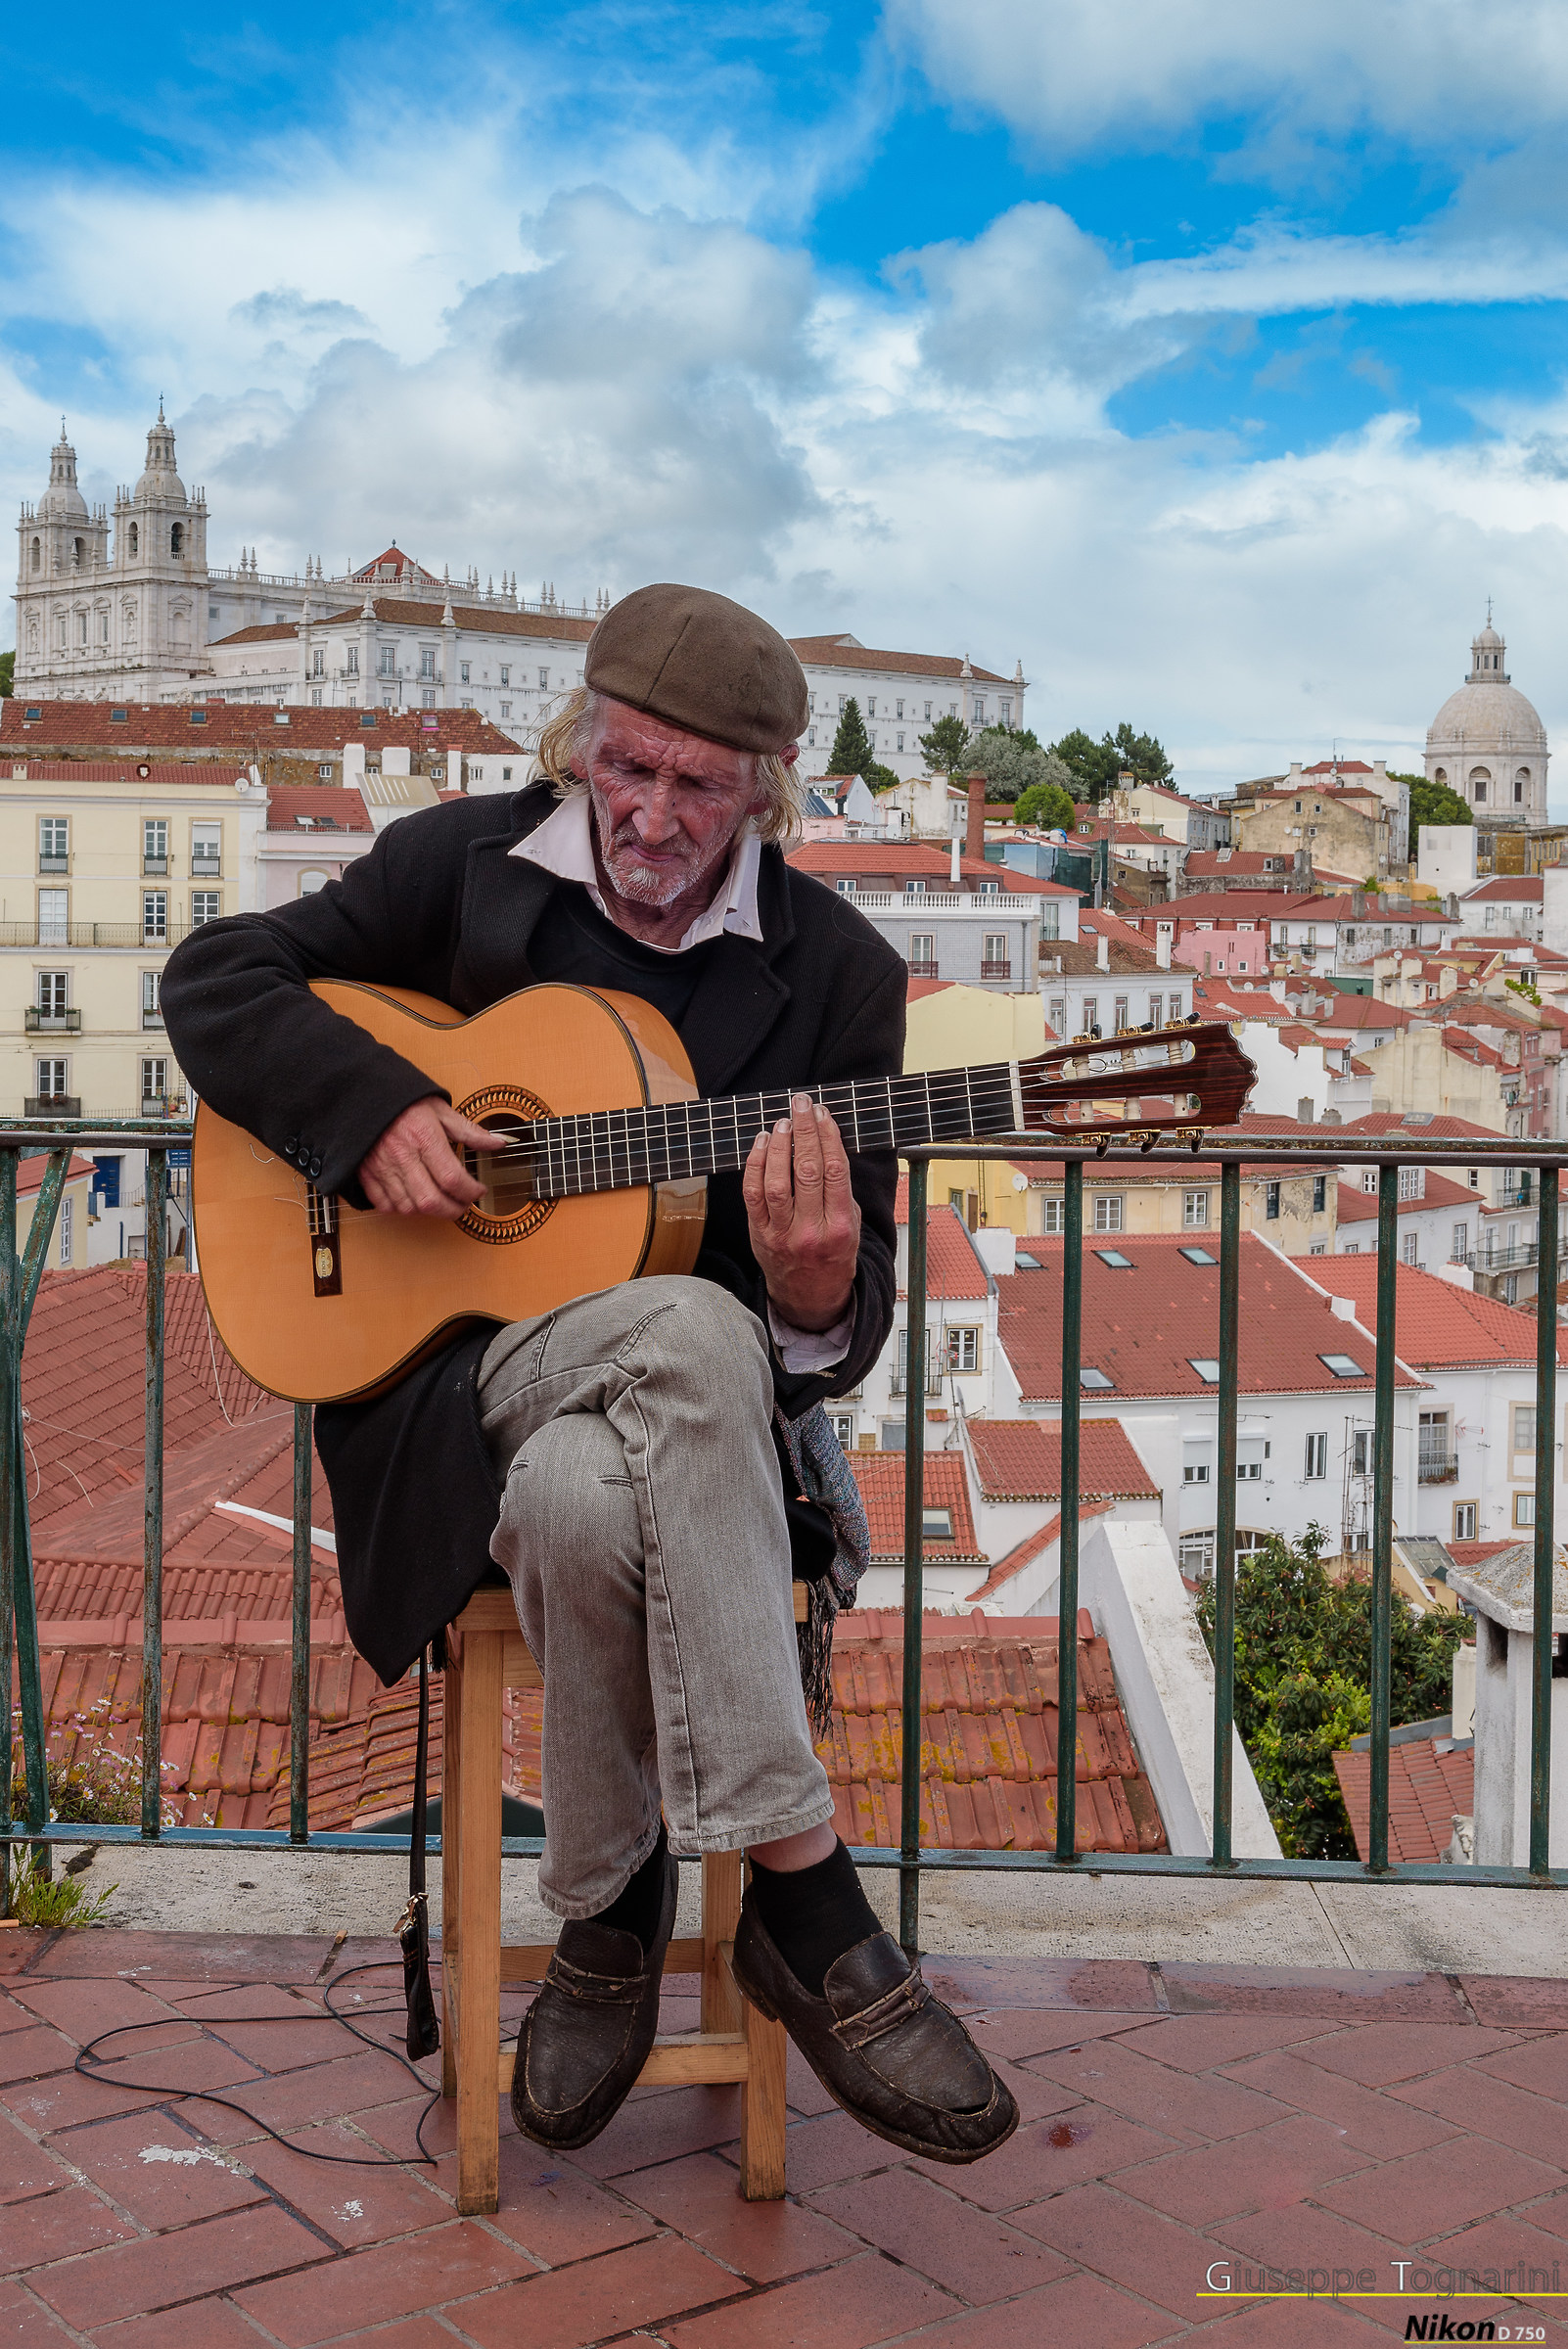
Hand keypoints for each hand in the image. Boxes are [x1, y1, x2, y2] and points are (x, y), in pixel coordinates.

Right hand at [358, 1098, 496, 1219]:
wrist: (365, 1095)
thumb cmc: (404, 1102)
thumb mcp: (441, 1110)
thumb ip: (470, 1131)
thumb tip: (498, 1143)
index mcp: (424, 1137)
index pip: (452, 1178)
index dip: (471, 1191)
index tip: (479, 1190)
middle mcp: (402, 1155)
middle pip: (431, 1201)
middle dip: (453, 1210)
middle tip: (463, 1203)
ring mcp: (382, 1167)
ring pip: (408, 1208)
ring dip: (429, 1211)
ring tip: (442, 1201)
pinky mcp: (366, 1174)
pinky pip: (385, 1205)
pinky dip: (402, 1209)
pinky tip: (415, 1200)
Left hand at [742, 1095, 859, 1332]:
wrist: (810, 1296)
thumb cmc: (833, 1254)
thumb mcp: (852, 1226)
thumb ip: (840, 1191)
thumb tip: (826, 1144)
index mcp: (840, 1227)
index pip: (834, 1172)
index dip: (827, 1137)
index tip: (823, 1113)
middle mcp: (810, 1231)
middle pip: (806, 1171)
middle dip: (804, 1132)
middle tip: (801, 1104)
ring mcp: (782, 1234)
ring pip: (776, 1182)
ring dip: (778, 1147)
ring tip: (782, 1122)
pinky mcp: (759, 1234)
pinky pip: (753, 1195)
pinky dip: (755, 1165)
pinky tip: (761, 1144)